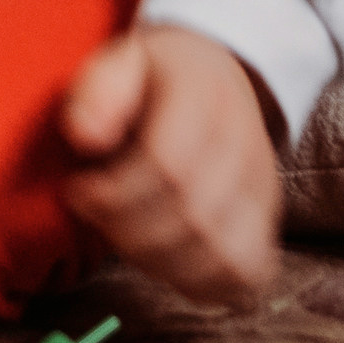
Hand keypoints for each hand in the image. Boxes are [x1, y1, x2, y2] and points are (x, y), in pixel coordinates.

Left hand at [60, 23, 282, 305]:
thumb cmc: (149, 77)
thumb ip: (97, 90)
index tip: (75, 189)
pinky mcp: (267, 224)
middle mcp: (246, 146)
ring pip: (221, 256)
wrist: (214, 77)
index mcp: (204, 95)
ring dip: (157, 260)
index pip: (168, 165)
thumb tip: (84, 137)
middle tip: (92, 211)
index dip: (114, 192)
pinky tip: (159, 258)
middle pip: (192, 217)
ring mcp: (263, 190)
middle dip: (126, 229)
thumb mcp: (115, 60)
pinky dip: (198, 282)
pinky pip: (246, 276)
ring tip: (121, 233)